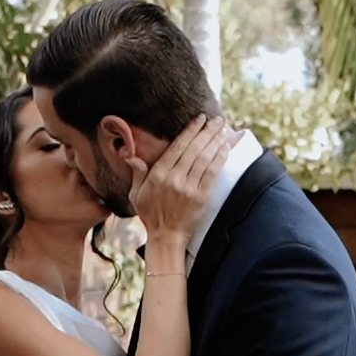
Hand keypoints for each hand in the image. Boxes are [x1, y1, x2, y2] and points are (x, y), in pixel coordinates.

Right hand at [128, 116, 233, 241]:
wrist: (166, 237)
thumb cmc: (150, 215)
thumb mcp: (136, 194)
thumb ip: (137, 173)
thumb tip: (130, 154)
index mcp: (158, 174)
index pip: (177, 147)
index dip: (190, 131)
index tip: (200, 119)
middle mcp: (174, 178)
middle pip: (194, 149)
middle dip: (207, 131)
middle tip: (216, 119)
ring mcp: (189, 187)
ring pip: (204, 158)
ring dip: (215, 141)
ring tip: (223, 128)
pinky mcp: (201, 196)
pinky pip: (212, 173)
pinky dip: (219, 159)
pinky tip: (225, 148)